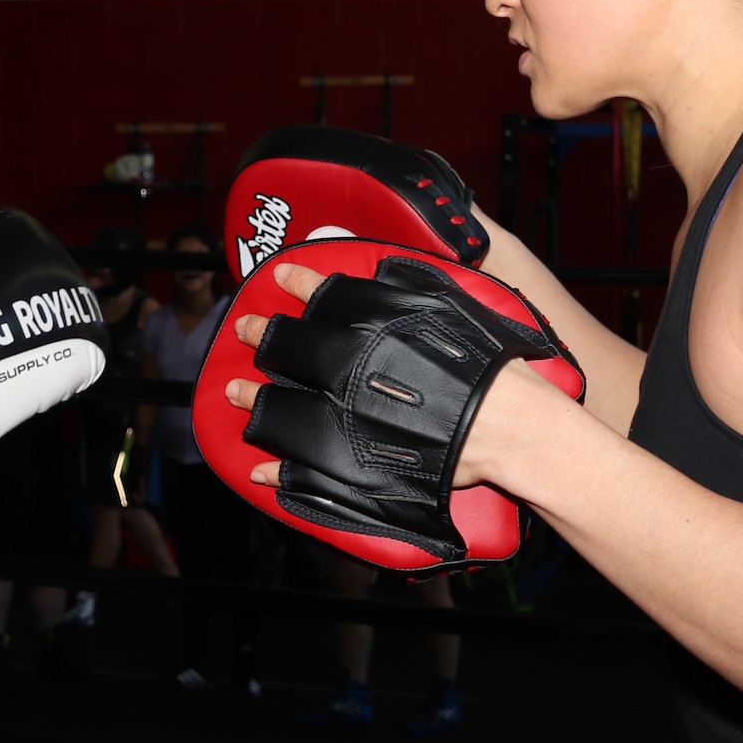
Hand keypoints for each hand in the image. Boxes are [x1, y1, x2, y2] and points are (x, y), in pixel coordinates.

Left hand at [207, 242, 583, 572]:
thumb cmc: (489, 364)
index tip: (277, 278)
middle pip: (286, 349)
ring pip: (278, 409)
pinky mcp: (349, 467)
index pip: (319, 296)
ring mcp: (340, 420)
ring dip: (250, 400)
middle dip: (260, 337)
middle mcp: (343, 370)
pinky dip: (275, 472)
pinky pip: (300, 472)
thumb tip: (381, 270)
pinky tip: (260, 469)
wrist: (509, 425)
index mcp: (367, 326)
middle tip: (242, 331)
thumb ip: (408, 285)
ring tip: (233, 393)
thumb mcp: (452, 304)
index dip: (295, 284)